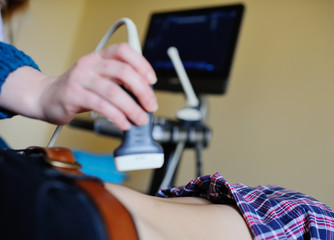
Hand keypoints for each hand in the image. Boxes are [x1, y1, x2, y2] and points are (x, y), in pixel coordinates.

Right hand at [0, 43, 157, 129]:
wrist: (45, 97)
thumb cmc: (77, 89)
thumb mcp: (98, 78)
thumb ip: (119, 82)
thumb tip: (145, 95)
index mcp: (99, 57)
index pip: (124, 51)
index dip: (142, 64)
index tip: (152, 80)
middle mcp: (90, 64)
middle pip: (123, 71)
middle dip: (142, 91)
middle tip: (150, 105)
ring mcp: (81, 79)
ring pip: (114, 91)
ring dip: (132, 108)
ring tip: (140, 119)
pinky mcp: (74, 96)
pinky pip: (101, 106)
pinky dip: (117, 116)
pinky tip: (124, 123)